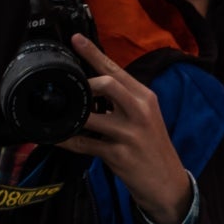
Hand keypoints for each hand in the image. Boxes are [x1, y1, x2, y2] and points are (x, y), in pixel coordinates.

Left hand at [62, 33, 192, 223]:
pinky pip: (84, 144)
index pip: (116, 69)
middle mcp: (140, 112)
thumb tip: (94, 84)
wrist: (168, 183)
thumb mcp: (146, 118)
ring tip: (56, 114)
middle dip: (83, 84)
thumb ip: (125, 99)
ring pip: (90, 116)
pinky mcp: (119, 155)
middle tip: (68, 89)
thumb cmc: (152, 149)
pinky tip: (55, 137)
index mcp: (145, 97)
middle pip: (107, 83)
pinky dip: (66, 140)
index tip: (75, 39)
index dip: (93, 53)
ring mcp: (130, 134)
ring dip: (69, 116)